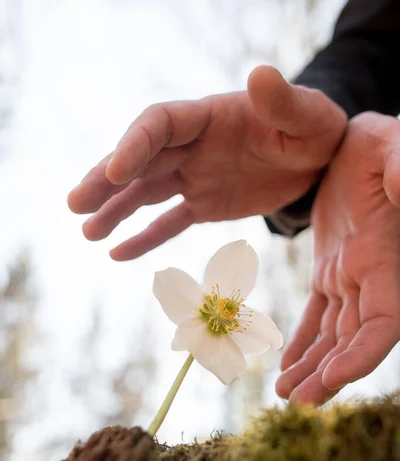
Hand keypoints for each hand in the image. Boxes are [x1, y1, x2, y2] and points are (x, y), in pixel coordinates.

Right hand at [67, 66, 345, 259]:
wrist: (320, 161)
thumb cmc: (316, 129)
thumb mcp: (309, 115)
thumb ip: (284, 101)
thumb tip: (259, 74)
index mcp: (209, 117)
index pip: (160, 124)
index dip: (135, 145)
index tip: (115, 171)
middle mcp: (193, 146)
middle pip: (140, 160)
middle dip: (106, 180)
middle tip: (75, 204)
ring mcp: (194, 176)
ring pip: (146, 193)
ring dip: (115, 210)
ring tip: (87, 232)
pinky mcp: (204, 205)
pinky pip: (170, 222)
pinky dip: (145, 237)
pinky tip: (118, 253)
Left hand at [276, 112, 399, 405]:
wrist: (359, 143)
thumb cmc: (384, 142)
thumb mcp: (395, 144)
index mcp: (385, 257)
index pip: (383, 321)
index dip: (363, 353)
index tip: (335, 378)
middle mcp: (370, 275)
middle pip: (353, 338)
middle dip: (330, 372)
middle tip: (298, 403)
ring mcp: (349, 275)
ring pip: (332, 332)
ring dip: (312, 364)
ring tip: (285, 393)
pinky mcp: (330, 268)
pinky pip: (317, 313)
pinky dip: (304, 340)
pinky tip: (287, 365)